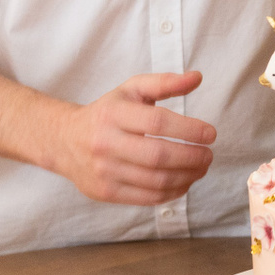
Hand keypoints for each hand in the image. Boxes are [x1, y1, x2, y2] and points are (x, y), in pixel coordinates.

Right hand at [50, 71, 216, 205]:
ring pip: (155, 181)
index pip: (157, 123)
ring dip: (187, 177)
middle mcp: (106, 142)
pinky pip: (146, 198)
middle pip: (158, 156)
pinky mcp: (104, 192)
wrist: (63, 140)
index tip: (211, 134)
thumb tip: (197, 77)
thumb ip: (165, 82)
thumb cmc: (107, 112)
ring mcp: (103, 170)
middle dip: (192, 158)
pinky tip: (184, 182)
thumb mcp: (131, 90)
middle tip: (209, 156)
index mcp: (113, 113)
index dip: (189, 130)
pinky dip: (172, 193)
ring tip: (201, 168)